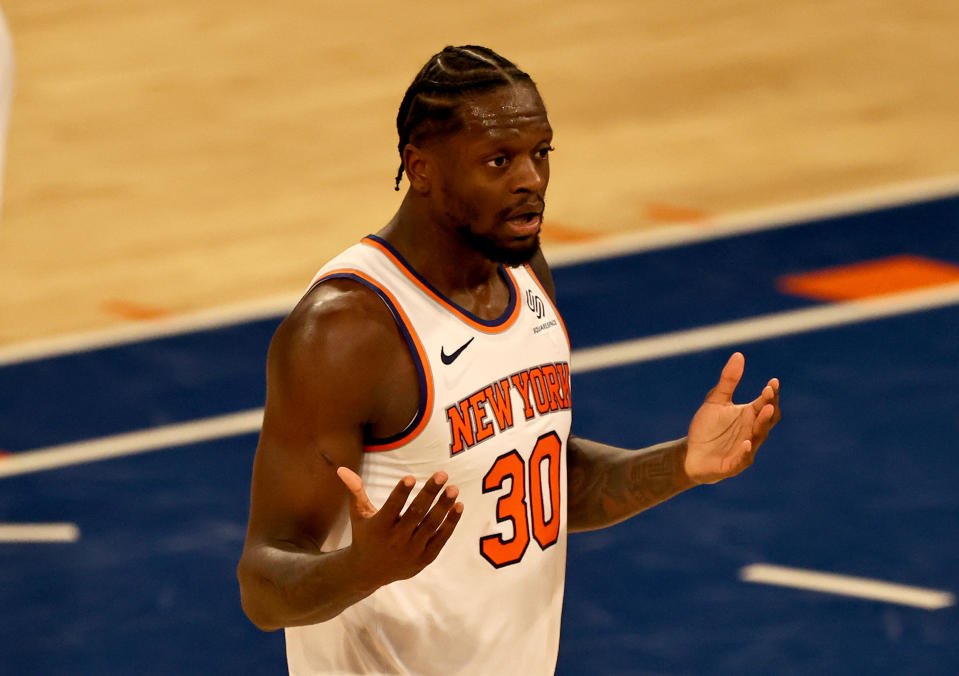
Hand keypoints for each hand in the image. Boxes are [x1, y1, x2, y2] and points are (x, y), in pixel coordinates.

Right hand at [336, 467, 463, 590]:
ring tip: (453, 488)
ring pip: (431, 525)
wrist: (369, 572)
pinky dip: (450, 523)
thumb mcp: (359, 514)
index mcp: (379, 527)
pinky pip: (441, 538)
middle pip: (416, 514)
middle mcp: (396, 539)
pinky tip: (458, 505)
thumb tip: (342, 468)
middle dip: (430, 493)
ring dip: (444, 506)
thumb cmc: (365, 536)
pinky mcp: (425, 558)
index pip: (392, 507)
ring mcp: (412, 550)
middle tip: (442, 474)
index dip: (401, 493)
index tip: (411, 477)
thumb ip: (355, 491)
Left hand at [684, 352, 780, 484]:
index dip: (771, 393)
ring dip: (761, 424)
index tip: (772, 382)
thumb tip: (739, 354)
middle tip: (769, 393)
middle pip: (767, 419)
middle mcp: (751, 431)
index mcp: (749, 416)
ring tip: (764, 409)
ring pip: (758, 437)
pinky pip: (742, 458)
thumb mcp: (715, 401)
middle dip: (769, 406)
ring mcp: (745, 449)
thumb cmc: (706, 427)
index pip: (766, 403)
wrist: (690, 454)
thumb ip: (728, 381)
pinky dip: (745, 451)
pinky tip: (745, 442)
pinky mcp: (733, 464)